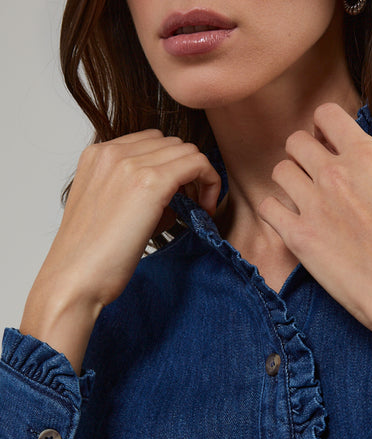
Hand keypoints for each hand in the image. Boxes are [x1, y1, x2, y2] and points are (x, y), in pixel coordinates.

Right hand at [39, 129, 221, 309]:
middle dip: (188, 170)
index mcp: (97, 156)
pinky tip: (205, 211)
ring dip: (200, 177)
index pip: (151, 142)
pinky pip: (197, 164)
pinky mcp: (151, 182)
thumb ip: (135, 194)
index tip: (180, 197)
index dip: (172, 166)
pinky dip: (210, 183)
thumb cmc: (91, 257)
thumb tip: (175, 198)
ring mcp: (130, 164)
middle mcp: (111, 152)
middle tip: (193, 205)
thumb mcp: (108, 211)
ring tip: (198, 211)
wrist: (76, 278)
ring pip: (187, 150)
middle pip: (171, 143)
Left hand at [257, 102, 371, 417]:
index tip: (327, 146)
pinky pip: (267, 208)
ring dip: (287, 185)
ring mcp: (314, 204)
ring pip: (279, 172)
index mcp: (369, 157)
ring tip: (301, 203)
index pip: (328, 115)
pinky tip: (289, 225)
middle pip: (296, 141)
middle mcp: (337, 173)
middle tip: (312, 179)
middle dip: (301, 157)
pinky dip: (274, 214)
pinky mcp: (299, 237)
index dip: (324, 129)